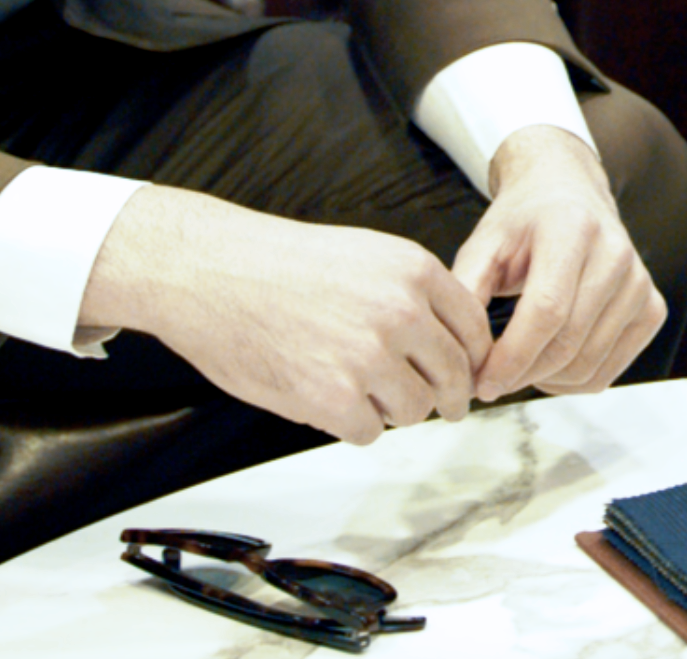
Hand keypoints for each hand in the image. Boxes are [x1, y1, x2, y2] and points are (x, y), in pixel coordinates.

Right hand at [85, 185, 493, 442]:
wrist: (211, 273)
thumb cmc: (277, 264)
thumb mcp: (365, 255)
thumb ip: (411, 293)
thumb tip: (447, 340)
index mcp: (413, 272)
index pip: (474, 328)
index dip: (473, 359)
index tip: (467, 374)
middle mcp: (400, 312)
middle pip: (454, 376)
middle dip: (448, 398)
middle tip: (441, 408)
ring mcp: (369, 357)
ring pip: (415, 410)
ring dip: (393, 410)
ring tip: (359, 392)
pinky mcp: (334, 398)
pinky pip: (370, 432)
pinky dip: (352, 425)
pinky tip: (327, 401)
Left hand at [454, 126, 668, 397]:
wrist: (567, 191)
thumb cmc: (523, 221)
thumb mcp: (484, 244)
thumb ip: (466, 292)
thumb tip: (461, 354)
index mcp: (572, 228)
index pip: (548, 310)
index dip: (512, 356)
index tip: (482, 382)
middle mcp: (615, 253)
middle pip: (569, 343)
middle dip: (522, 375)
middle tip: (490, 381)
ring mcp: (639, 282)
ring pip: (589, 364)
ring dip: (545, 381)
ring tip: (517, 367)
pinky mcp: (651, 307)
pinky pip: (610, 370)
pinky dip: (574, 381)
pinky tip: (550, 364)